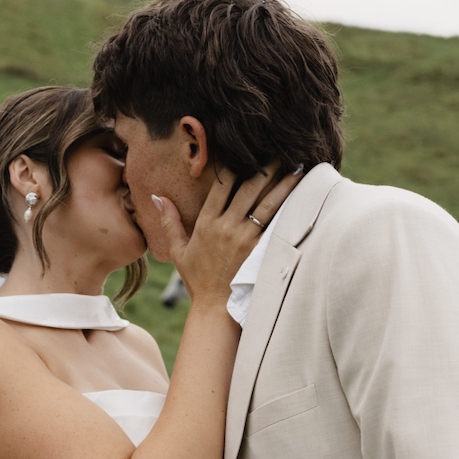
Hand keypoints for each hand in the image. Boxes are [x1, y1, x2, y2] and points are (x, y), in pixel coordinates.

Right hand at [154, 162, 300, 310]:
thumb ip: (168, 221)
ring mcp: (245, 239)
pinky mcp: (260, 251)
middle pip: (249, 188)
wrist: (216, 308)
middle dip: (265, 167)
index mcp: (206, 223)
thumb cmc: (197, 279)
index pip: (222, 185)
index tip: (245, 151)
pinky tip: (301, 196)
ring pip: (267, 203)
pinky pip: (276, 224)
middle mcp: (226, 227)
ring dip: (283, 183)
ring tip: (297, 166)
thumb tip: (158, 196)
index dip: (234, 165)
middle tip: (278, 151)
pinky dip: (288, 209)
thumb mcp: (177, 250)